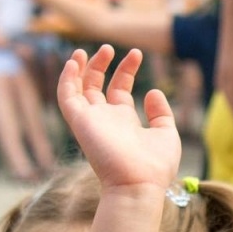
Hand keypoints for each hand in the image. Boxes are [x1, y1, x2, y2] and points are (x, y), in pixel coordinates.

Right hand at [57, 46, 181, 191]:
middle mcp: (106, 119)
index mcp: (125, 121)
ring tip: (89, 50)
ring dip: (80, 68)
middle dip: (102, 65)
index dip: (126, 70)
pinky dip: (67, 79)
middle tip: (110, 48)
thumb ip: (161, 112)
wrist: (139, 184)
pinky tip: (74, 62)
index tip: (137, 53)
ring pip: (77, 89)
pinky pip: (66, 97)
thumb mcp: (167, 134)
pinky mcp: (80, 122)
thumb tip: (152, 91)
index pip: (119, 89)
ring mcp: (91, 120)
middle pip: (96, 86)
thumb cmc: (156, 166)